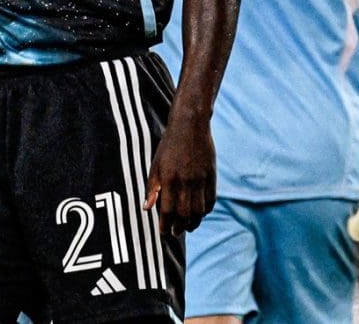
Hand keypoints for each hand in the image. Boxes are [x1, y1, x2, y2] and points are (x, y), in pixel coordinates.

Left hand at [145, 108, 215, 234]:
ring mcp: (201, 179)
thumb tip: (146, 208)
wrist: (191, 125)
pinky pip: (210, 200)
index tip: (163, 232)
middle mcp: (186, 182)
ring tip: (188, 227)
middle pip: (185, 214)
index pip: (167, 210)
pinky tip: (199, 214)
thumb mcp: (155, 164)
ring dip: (194, 222)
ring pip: (199, 211)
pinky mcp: (211, 176)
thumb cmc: (169, 146)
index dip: (165, 225)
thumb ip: (152, 187)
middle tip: (176, 232)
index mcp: (169, 179)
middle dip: (180, 228)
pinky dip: (205, 211)